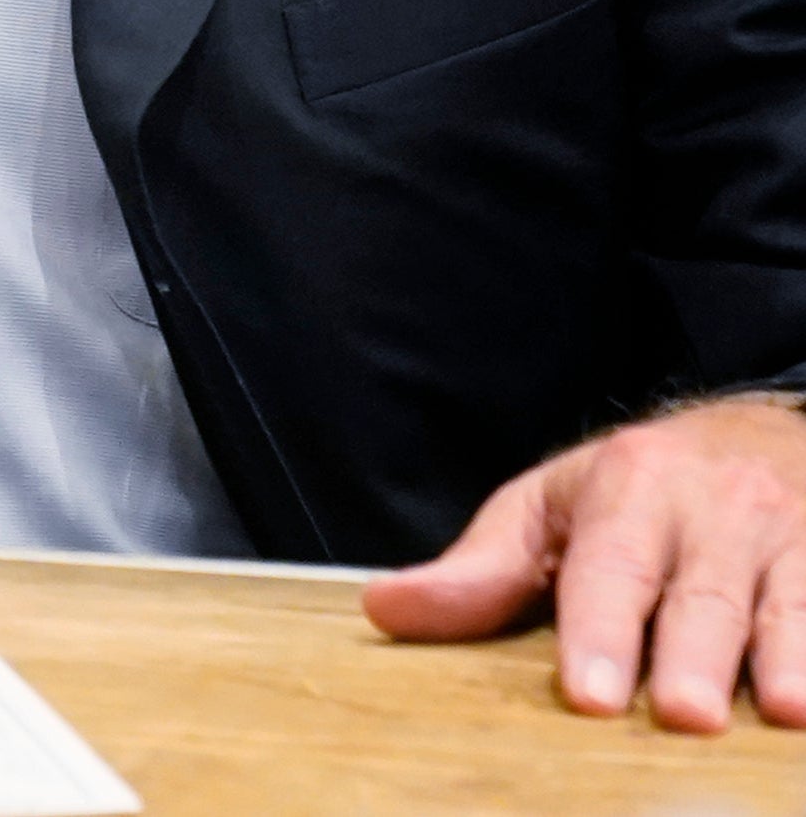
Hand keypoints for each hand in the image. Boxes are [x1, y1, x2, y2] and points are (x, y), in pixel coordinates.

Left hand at [365, 394, 805, 730]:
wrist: (760, 433)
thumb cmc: (639, 490)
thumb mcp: (551, 508)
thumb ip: (482, 569)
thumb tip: (384, 610)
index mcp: (632, 488)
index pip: (610, 568)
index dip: (600, 631)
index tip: (587, 694)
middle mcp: (718, 509)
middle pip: (704, 597)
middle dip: (694, 657)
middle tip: (682, 715)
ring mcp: (793, 538)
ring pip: (793, 605)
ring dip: (787, 659)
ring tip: (780, 709)